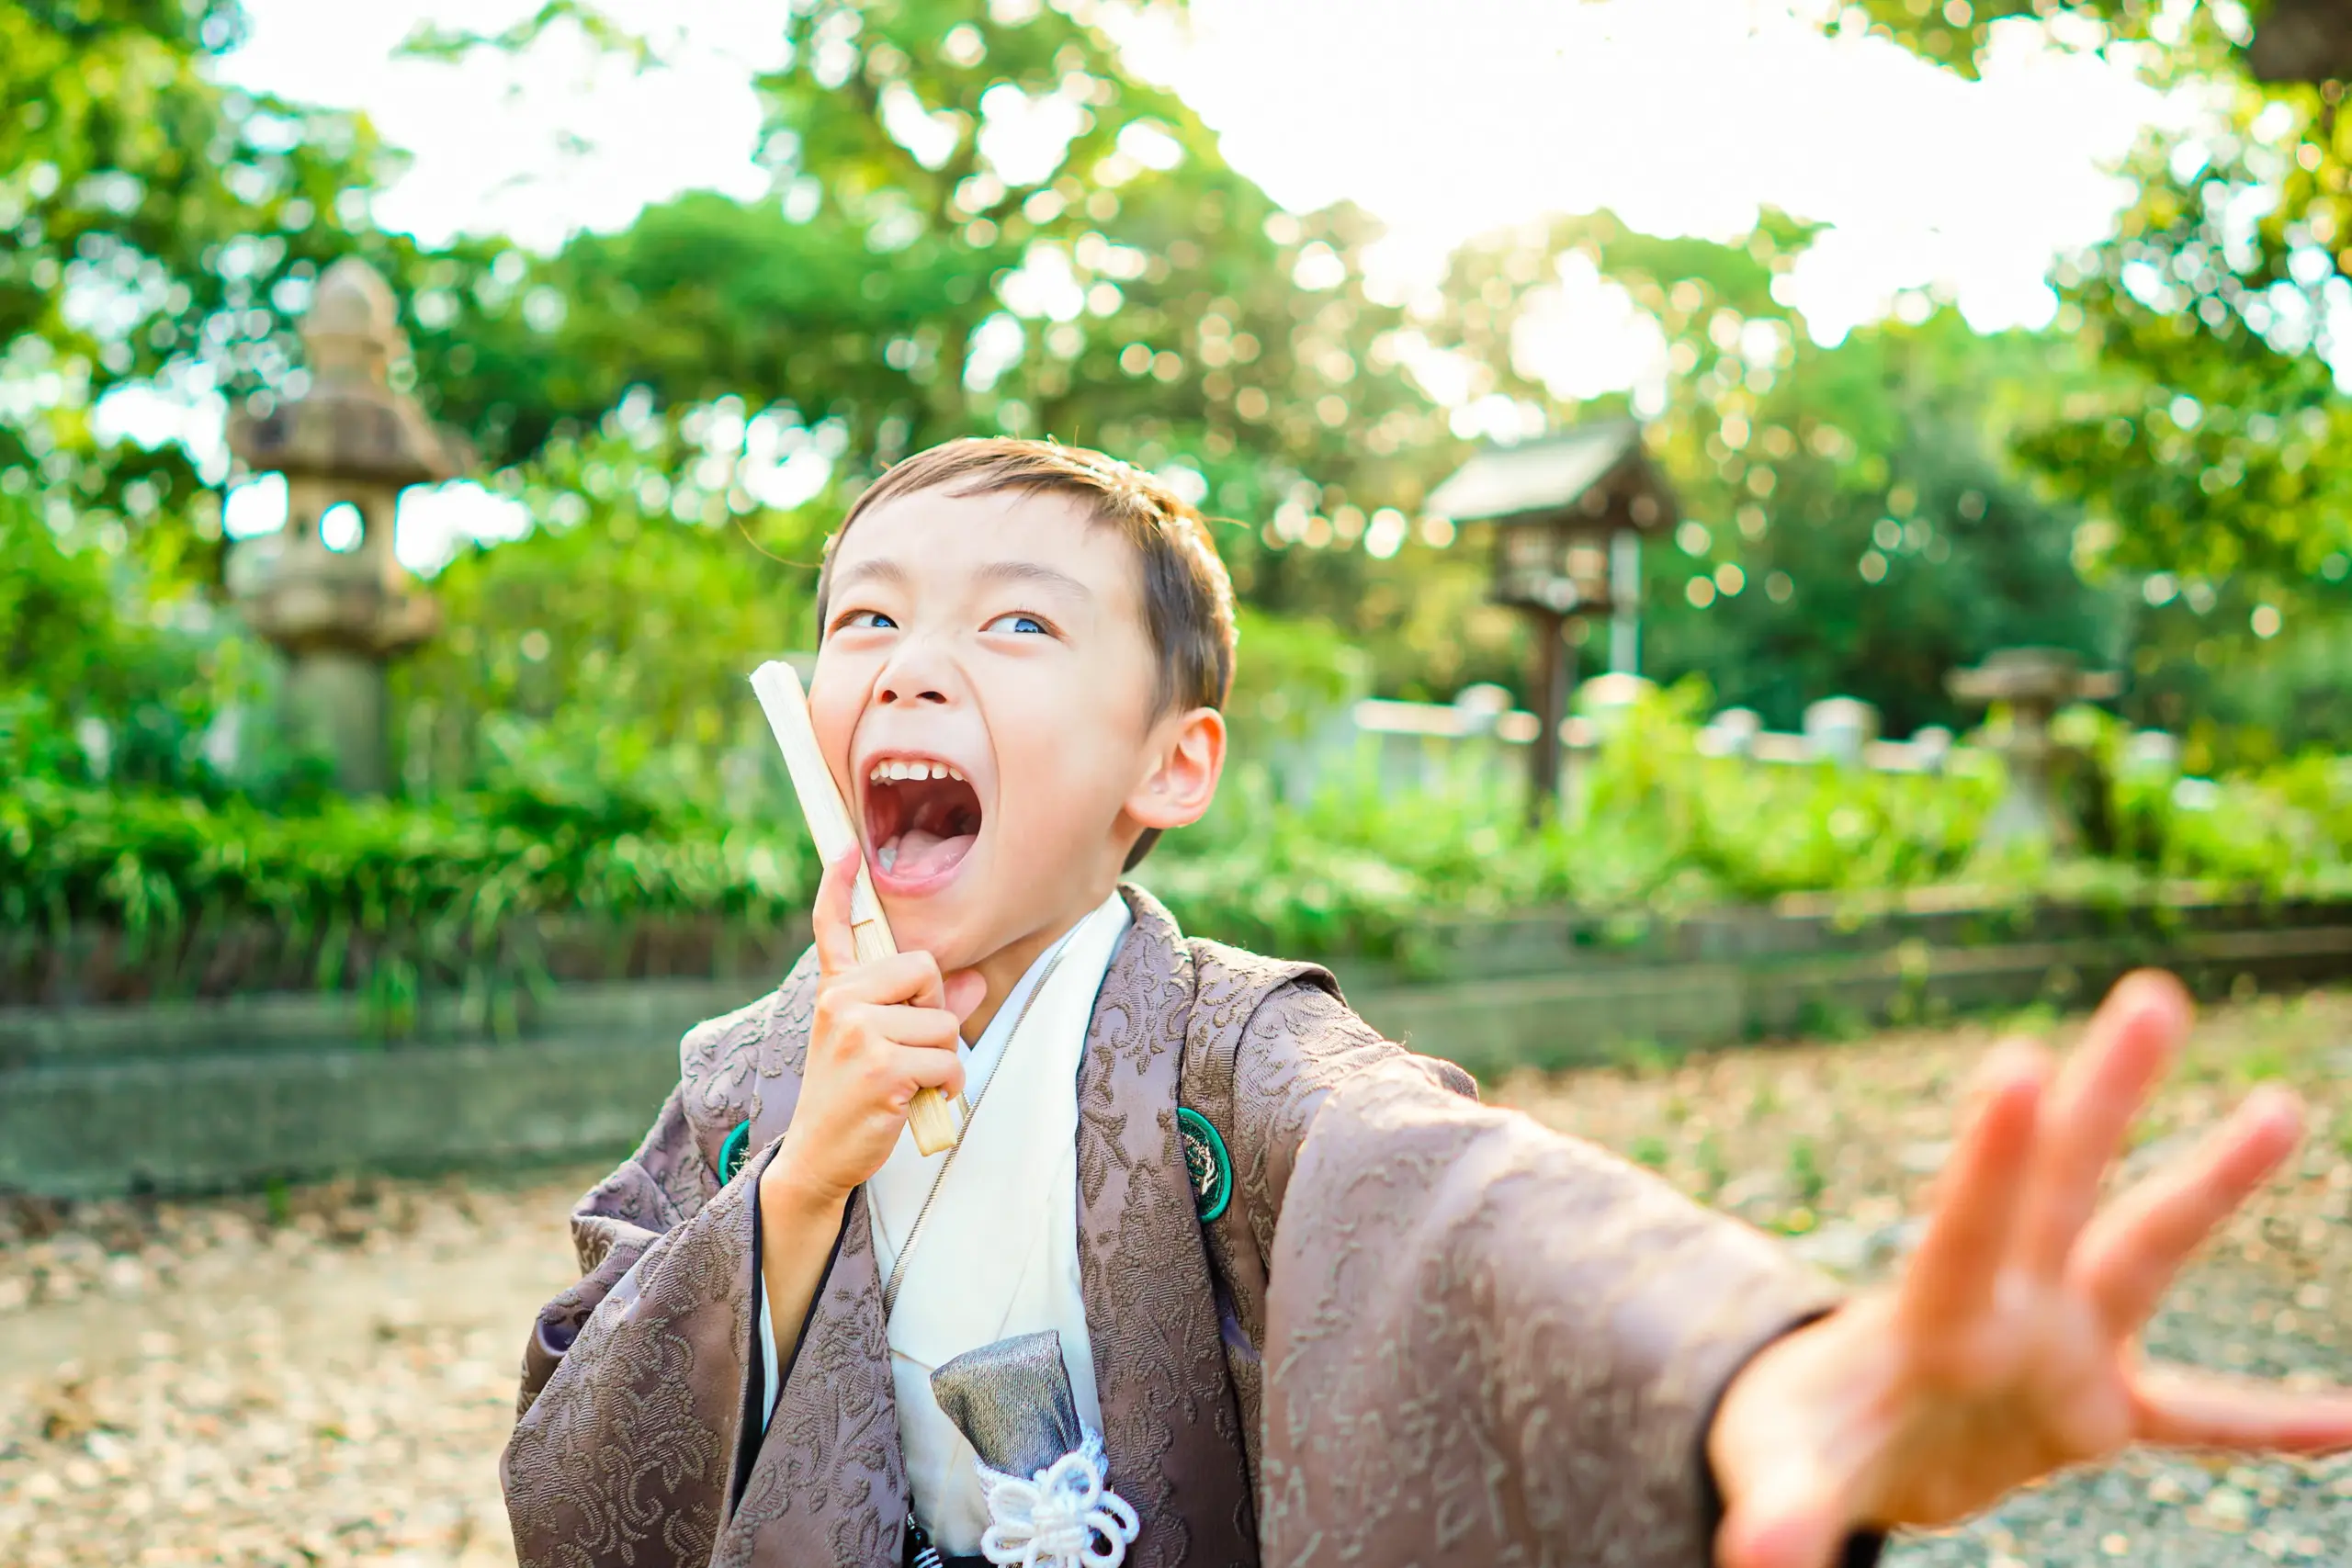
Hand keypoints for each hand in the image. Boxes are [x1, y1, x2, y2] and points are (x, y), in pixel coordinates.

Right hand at [763, 847, 983, 1214]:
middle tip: (911, 1047)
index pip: (833, 928)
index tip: (848, 851)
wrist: (819, 1155)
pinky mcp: (882, 1065)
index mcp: (835, 990)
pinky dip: (947, 1085)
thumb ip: (921, 1009)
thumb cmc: (852, 1097)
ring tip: (911, 1082)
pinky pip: (947, 1059)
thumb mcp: (877, 1046)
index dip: (839, 887)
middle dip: (935, 1008)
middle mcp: (841, 1001)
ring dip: (942, 1059)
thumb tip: (974, 983)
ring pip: (943, 1021)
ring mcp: (859, 1031)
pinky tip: (919, 1099)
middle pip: (925, 969)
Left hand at [1708, 970, 2351, 1567]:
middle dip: (2105, 1093)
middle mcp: (2009, 1306)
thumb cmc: (1794, 1443)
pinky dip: (2274, 1423)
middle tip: (2153, 993)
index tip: (2016, 1062)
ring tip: (2279, 1105)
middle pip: (2063, 1183)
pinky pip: (2204, 1417)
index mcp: (1930, 1314)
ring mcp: (2062, 1348)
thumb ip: (1779, 1512)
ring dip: (2209, 1184)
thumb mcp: (1779, 1474)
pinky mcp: (2097, 1410)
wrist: (1838, 1453)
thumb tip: (1764, 1557)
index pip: (1965, 1226)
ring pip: (2146, 1251)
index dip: (1990, 1156)